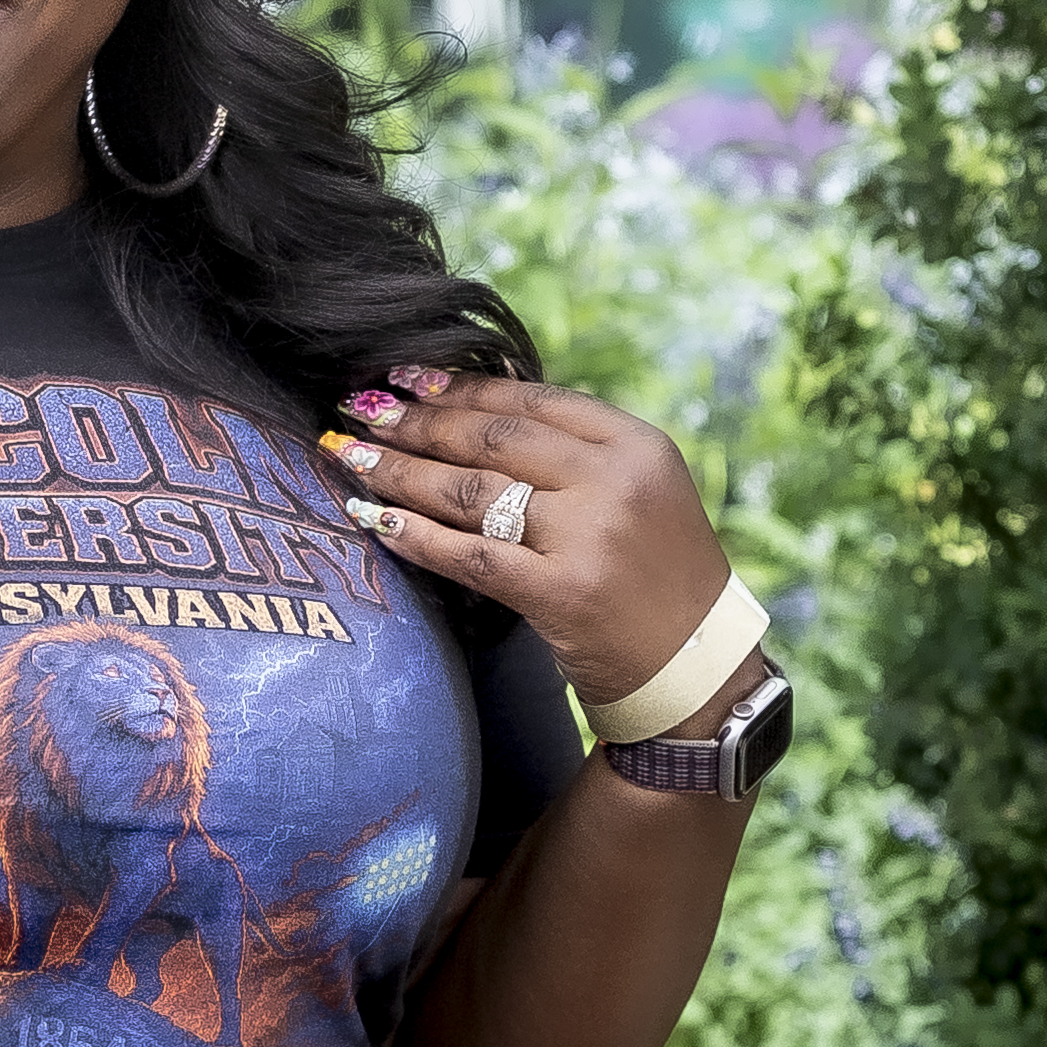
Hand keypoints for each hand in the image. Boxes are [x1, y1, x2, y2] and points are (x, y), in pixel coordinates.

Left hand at [317, 370, 742, 719]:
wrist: (698, 669)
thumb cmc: (656, 579)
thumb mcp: (639, 494)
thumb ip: (575, 453)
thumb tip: (477, 408)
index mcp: (637, 446)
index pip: (532, 402)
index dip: (461, 387)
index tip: (405, 377)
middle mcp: (616, 483)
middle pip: (494, 439)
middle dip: (417, 421)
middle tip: (359, 408)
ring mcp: (590, 538)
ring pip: (472, 491)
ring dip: (399, 470)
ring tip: (348, 456)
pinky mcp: (564, 595)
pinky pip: (471, 557)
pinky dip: (415, 535)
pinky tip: (373, 518)